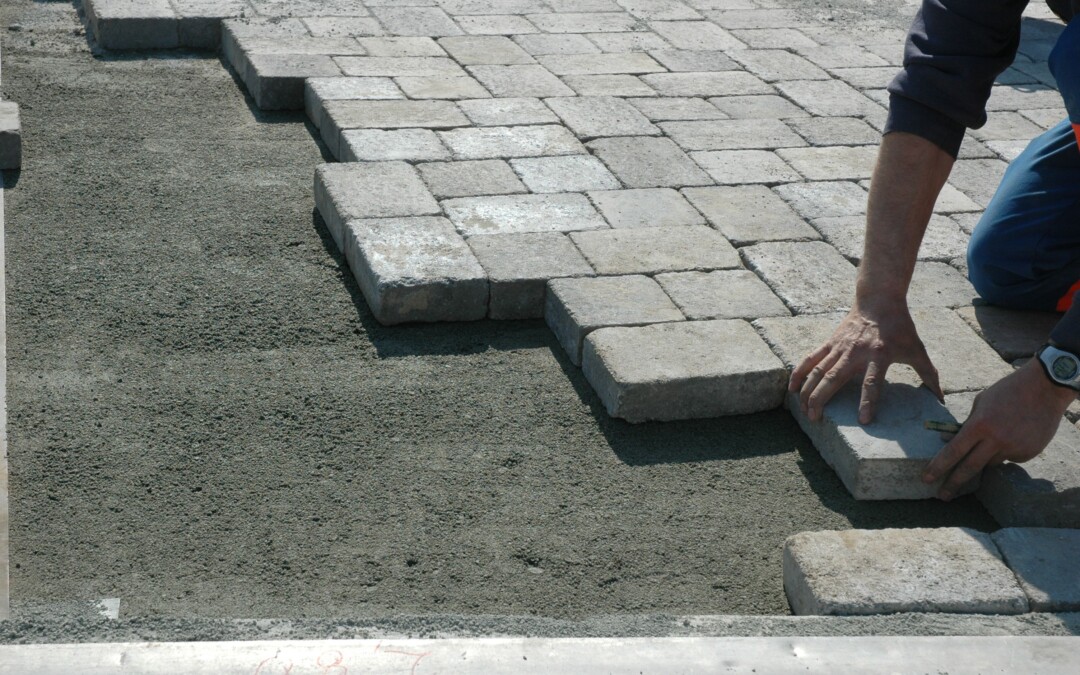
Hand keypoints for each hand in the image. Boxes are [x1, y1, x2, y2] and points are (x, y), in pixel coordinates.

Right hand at [789, 302, 943, 423]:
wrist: (878, 299)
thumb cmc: (900, 326)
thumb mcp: (917, 349)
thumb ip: (928, 374)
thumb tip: (940, 398)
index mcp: (879, 355)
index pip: (872, 382)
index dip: (868, 401)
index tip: (863, 420)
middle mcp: (855, 352)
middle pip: (834, 378)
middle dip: (821, 399)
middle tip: (815, 419)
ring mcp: (839, 347)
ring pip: (818, 371)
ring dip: (808, 391)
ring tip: (803, 410)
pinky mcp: (830, 342)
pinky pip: (810, 359)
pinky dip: (799, 373)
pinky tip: (791, 389)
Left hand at [923, 359, 1074, 500]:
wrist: (1045, 388)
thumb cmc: (1008, 391)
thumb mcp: (981, 403)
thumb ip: (968, 424)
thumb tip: (951, 440)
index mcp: (979, 425)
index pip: (954, 451)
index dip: (938, 467)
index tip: (926, 479)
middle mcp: (996, 440)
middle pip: (970, 468)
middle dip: (953, 484)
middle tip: (942, 496)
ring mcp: (1014, 448)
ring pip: (991, 462)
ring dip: (986, 456)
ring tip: (999, 433)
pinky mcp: (1028, 453)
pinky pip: (1010, 457)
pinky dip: (1007, 450)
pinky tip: (1016, 433)